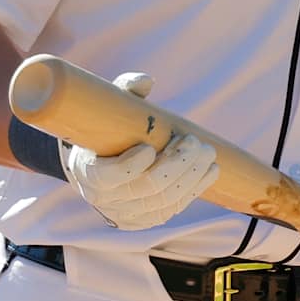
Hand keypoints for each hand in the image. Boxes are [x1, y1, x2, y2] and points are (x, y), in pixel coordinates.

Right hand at [61, 72, 218, 229]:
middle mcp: (106, 199)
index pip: (108, 177)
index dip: (129, 167)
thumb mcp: (108, 109)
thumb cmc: (107, 131)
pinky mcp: (147, 219)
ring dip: (191, 176)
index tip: (149, 147)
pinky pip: (175, 208)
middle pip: (146, 188)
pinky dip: (195, 188)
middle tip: (194, 142)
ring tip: (207, 152)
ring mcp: (128, 214)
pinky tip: (210, 170)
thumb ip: (124, 91)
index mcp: (89, 172)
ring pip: (165, 200)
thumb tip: (146, 81)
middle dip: (175, 165)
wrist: (101, 165)